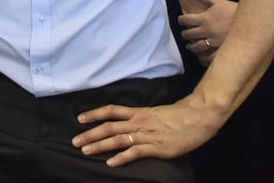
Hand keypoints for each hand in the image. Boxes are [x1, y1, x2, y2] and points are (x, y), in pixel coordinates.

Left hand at [72, 97, 221, 165]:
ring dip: (99, 145)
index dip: (94, 114)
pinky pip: (135, 152)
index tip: (80, 119)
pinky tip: (111, 163)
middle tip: (74, 141)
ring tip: (85, 150)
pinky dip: (121, 158)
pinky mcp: (157, 148)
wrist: (198, 117)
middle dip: (90, 134)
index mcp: (138, 112)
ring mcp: (147, 135)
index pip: (111, 111)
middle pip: (109, 127)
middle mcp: (139, 122)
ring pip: (117, 139)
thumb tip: (128, 123)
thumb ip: (141, 118)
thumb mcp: (155, 113)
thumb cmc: (179, 116)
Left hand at [177, 0, 235, 64]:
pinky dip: (201, 52)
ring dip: (191, 46)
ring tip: (190, 45)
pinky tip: (201, 50)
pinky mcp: (220, 47)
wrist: (250, 21)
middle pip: (188, 34)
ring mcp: (214, 40)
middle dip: (184, 34)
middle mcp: (207, 30)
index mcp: (204, 18)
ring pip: (195, 46)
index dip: (181, 20)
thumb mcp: (216, 1)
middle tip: (185, 33)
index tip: (181, 21)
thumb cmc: (232, 9)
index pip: (185, 20)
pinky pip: (206, 53)